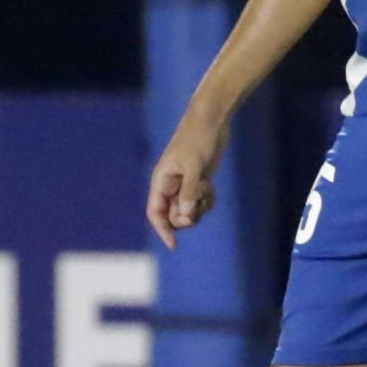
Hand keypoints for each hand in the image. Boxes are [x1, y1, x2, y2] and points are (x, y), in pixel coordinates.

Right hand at [146, 113, 230, 248]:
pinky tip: (211, 188)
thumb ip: (189, 190)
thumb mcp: (194, 165)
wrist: (211, 121)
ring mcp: (185, 186)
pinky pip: (200, 205)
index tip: (174, 245)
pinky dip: (206, 202)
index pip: (155, 213)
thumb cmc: (198, 138)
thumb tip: (186, 215)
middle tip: (199, 199)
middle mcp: (171, 187)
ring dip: (199, 208)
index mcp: (161, 181)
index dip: (162, 230)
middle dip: (188, 215)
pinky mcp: (198, 183)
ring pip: (189, 213)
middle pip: (175, 217)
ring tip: (206, 188)